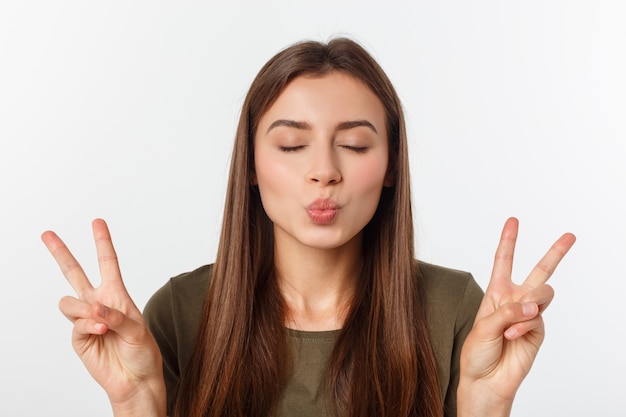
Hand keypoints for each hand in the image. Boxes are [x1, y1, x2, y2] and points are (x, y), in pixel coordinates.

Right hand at [42, 219, 165, 415]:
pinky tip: (101, 331)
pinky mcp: (79, 337)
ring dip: (84, 308)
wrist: (135, 379)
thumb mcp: (138, 329)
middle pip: (75, 273)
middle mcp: (99, 303)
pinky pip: (75, 322)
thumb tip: (94, 308)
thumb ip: (117, 316)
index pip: (108, 263)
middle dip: (61, 253)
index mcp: (117, 295)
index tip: (97, 221)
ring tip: (101, 322)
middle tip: (47, 234)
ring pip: (68, 300)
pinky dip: (88, 324)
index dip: (102, 242)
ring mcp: (87, 319)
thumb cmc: (142, 352)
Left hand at [458, 217, 575, 414]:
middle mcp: (515, 300)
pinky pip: (536, 318)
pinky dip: (523, 325)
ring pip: (542, 293)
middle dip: (555, 252)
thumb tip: (532, 305)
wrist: (485, 380)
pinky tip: (511, 336)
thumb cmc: (476, 352)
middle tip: (569, 236)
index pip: (503, 261)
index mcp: (496, 293)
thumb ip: (507, 310)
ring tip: (514, 322)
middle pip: (539, 271)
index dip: (508, 241)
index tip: (513, 221)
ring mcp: (529, 315)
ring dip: (528, 304)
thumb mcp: (482, 326)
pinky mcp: (538, 330)